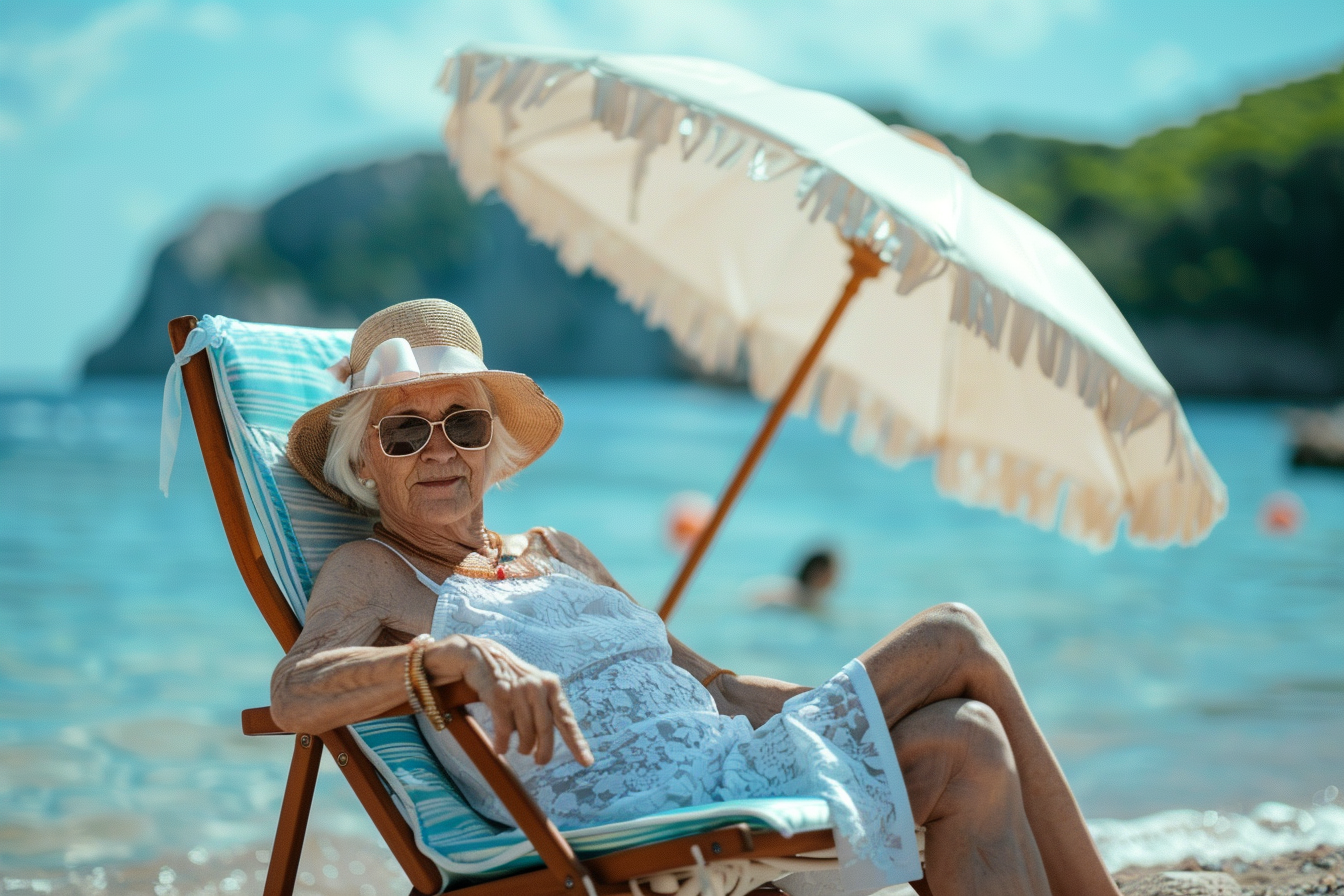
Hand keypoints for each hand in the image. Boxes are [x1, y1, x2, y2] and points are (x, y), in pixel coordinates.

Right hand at [434, 635, 592, 766]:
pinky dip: (503, 744)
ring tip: (521, 750)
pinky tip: (501, 748)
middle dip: (544, 751)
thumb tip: (551, 742)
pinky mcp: (498, 696)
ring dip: (523, 747)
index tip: (587, 762)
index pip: (566, 718)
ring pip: (525, 733)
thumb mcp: (535, 687)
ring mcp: (517, 691)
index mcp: (551, 685)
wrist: (482, 656)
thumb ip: (547, 708)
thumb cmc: (513, 678)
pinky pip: (504, 731)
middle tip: (541, 761)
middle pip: (545, 729)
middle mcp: (536, 687)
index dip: (577, 741)